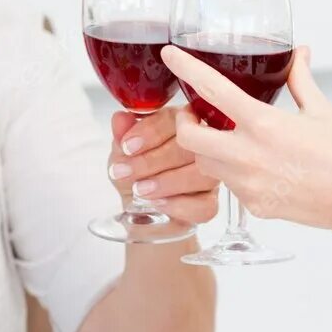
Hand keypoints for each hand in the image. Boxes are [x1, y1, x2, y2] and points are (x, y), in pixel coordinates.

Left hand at [106, 106, 220, 225]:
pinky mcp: (211, 203)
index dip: (150, 131)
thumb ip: (122, 137)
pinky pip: (205, 204)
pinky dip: (178, 205)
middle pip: (190, 146)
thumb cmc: (135, 177)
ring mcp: (210, 175)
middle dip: (152, 160)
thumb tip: (120, 119)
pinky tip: (158, 204)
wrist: (140, 212)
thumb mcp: (122, 156)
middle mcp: (199, 147)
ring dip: (167, 182)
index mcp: (178, 126)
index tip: (127, 146)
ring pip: (201, 174)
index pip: (174, 118)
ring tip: (140, 189)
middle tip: (126, 172)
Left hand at [159, 45, 331, 243]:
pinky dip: (231, 173)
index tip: (170, 55)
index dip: (185, 68)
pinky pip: (228, 186)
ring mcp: (249, 185)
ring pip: (205, 164)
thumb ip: (301, 80)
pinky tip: (253, 166)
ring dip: (207, 149)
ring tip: (226, 138)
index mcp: (264, 124)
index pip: (212, 89)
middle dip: (184, 123)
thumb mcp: (323, 111)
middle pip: (188, 137)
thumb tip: (300, 53)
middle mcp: (249, 155)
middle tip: (196, 114)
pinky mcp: (255, 206)